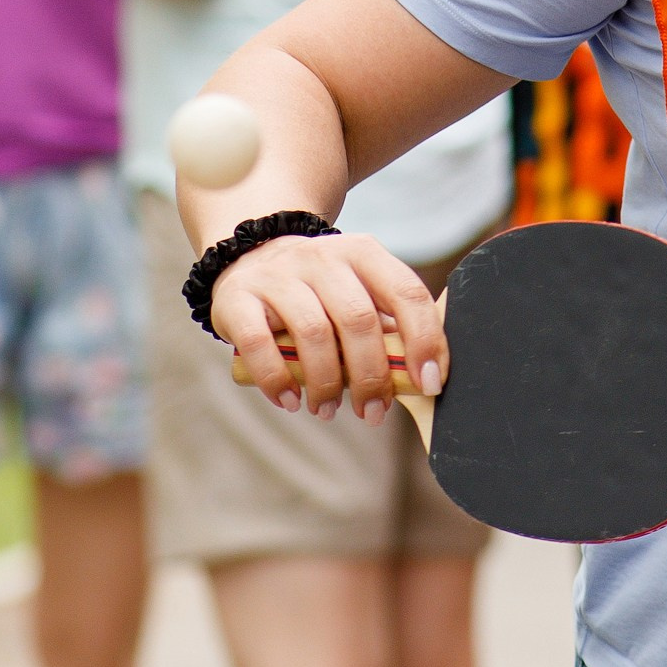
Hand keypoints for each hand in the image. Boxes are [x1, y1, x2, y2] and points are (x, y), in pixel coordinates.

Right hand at [208, 228, 447, 422]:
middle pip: (358, 319)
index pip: (406, 292)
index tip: (428, 382)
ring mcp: (278, 274)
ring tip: (327, 410)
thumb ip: (385, 327)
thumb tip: (421, 377)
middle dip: (371, 376)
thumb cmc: (318, 293)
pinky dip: (277, 380)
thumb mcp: (355, 294)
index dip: (424, 340)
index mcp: (363, 253)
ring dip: (326, 384)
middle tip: (373, 413)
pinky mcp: (238, 297)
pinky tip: (289, 401)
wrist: (249, 257)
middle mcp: (322, 256)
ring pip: (313, 333)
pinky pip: (260, 344)